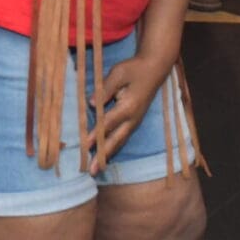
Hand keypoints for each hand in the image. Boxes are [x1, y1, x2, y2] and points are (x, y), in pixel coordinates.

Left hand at [87, 52, 175, 172]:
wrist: (155, 68)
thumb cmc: (134, 68)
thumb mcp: (118, 73)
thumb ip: (105, 88)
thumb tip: (92, 104)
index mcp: (129, 106)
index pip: (108, 123)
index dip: (95, 134)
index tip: (85, 146)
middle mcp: (133, 118)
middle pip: (115, 140)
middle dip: (102, 155)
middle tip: (91, 171)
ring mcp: (135, 121)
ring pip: (120, 141)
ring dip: (108, 155)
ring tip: (97, 169)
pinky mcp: (135, 121)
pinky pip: (123, 137)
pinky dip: (114, 148)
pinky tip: (106, 156)